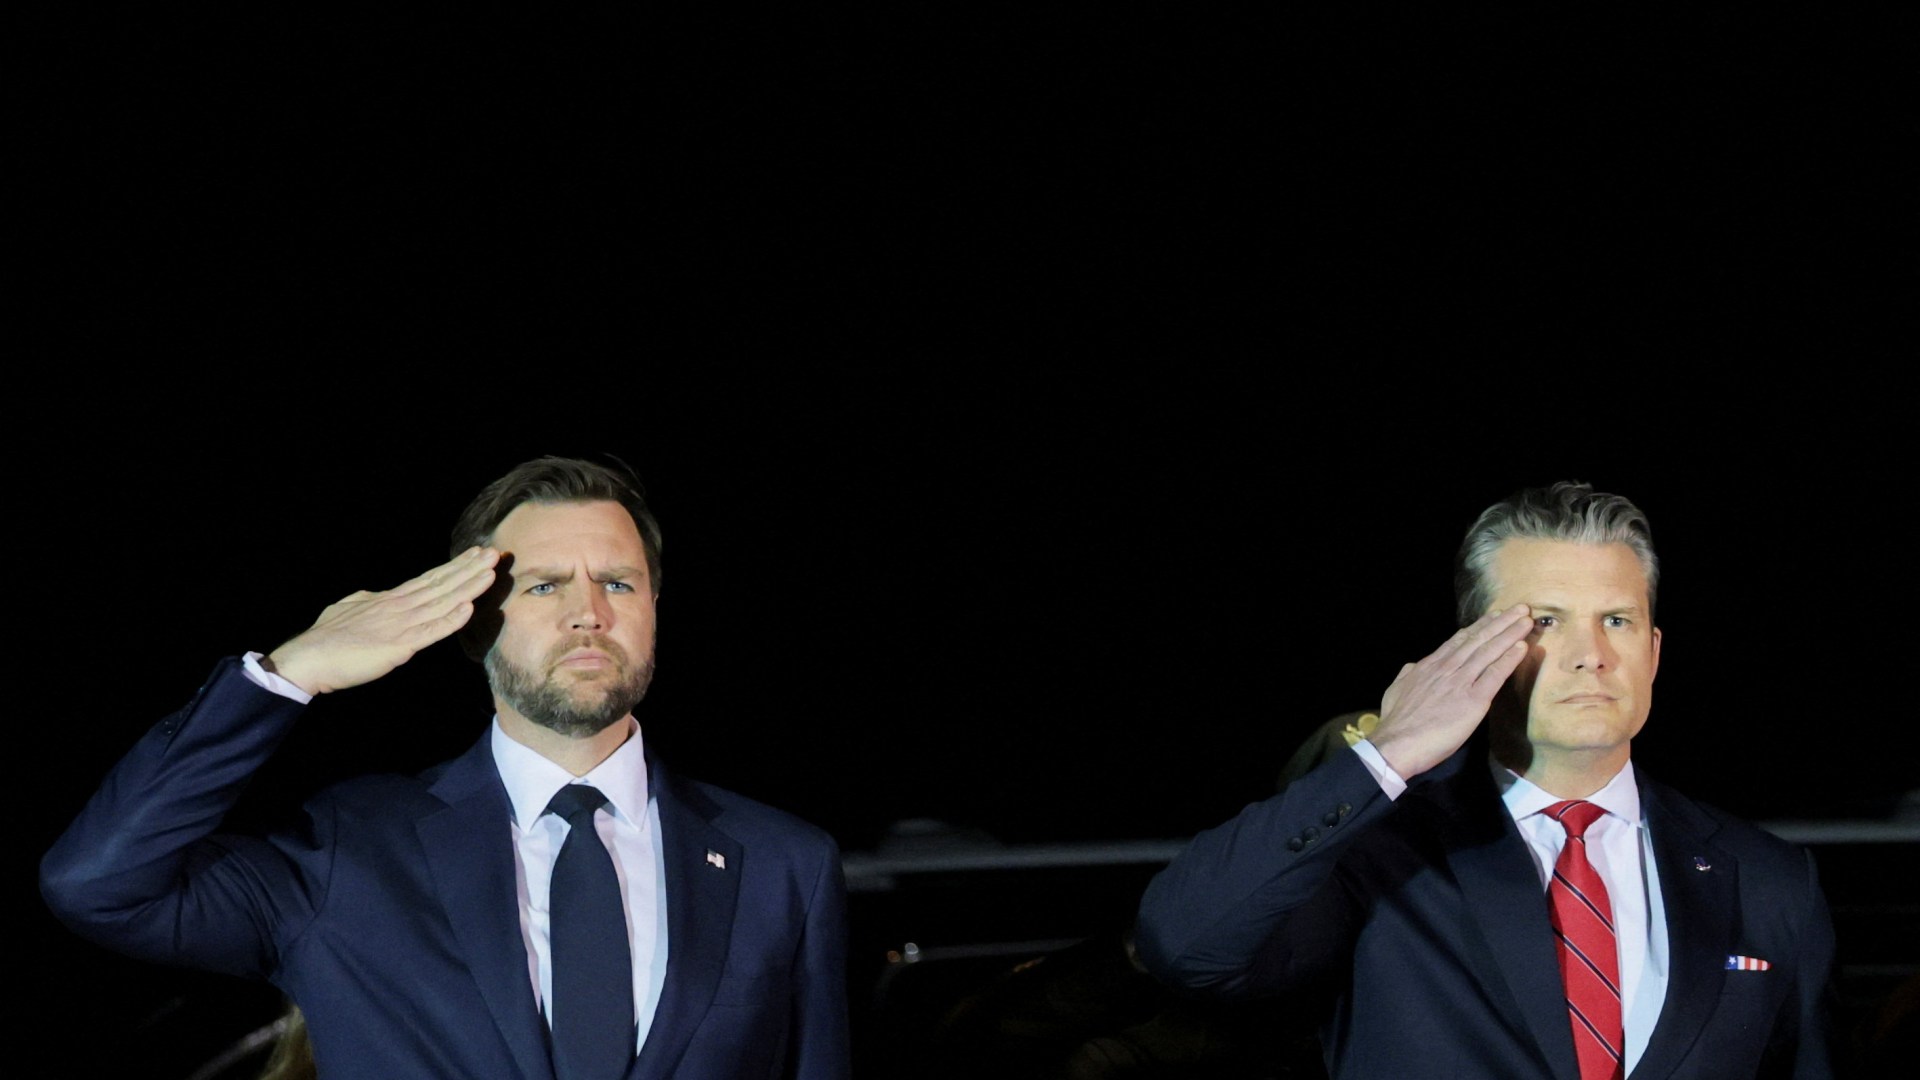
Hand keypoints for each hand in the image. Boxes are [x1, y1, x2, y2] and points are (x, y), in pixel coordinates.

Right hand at [266, 546, 498, 695]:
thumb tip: (380, 595)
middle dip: (469, 569)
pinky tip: (469, 608)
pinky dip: (451, 620)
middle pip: (441, 584)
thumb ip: (371, 601)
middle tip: (495, 553)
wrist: (310, 657)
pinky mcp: (399, 645)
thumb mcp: (352, 608)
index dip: (455, 567)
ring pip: (442, 602)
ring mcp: (401, 624)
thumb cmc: (328, 636)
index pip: (430, 578)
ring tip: (490, 572)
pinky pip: (430, 632)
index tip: (475, 554)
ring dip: (468, 587)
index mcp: (391, 598)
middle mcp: (400, 606)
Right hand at [1368, 605, 1532, 779]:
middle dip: (1500, 623)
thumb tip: (1413, 666)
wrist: (1397, 743)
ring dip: (1509, 634)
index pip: (1459, 641)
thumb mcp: (1396, 689)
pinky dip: (1509, 659)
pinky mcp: (1473, 700)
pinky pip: (1495, 675)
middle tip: (1520, 608)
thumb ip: (1408, 675)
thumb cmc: (1396, 721)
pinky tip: (1522, 647)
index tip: (1494, 616)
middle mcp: (1447, 668)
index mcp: (1430, 666)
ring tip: (1526, 620)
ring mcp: (1461, 682)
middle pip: (1478, 640)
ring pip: (1489, 652)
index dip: (1479, 627)